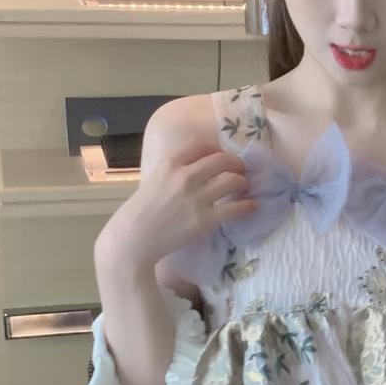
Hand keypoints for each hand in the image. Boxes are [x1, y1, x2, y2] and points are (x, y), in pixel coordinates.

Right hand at [101, 132, 258, 271]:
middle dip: (236, 163)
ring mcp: (196, 198)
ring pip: (233, 181)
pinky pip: (235, 209)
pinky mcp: (204, 220)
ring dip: (242, 182)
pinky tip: (252, 206)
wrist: (133, 239)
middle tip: (240, 170)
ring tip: (244, 187)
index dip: (218, 149)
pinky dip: (247, 206)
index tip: (223, 156)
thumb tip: (197, 169)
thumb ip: (174, 172)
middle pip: (222, 160)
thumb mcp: (154, 179)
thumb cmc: (139, 211)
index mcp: (170, 163)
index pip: (203, 146)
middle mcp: (185, 176)